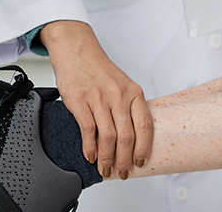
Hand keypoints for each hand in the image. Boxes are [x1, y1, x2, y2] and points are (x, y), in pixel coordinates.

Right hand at [39, 20, 152, 179]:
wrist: (76, 50)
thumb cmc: (99, 69)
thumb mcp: (122, 84)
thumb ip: (129, 107)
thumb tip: (133, 138)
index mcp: (133, 92)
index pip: (145, 126)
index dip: (144, 148)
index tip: (141, 162)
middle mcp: (118, 96)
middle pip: (126, 137)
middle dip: (125, 160)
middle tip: (123, 172)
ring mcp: (99, 98)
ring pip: (108, 137)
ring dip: (107, 158)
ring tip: (106, 169)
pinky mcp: (80, 101)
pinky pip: (88, 131)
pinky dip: (90, 148)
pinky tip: (91, 156)